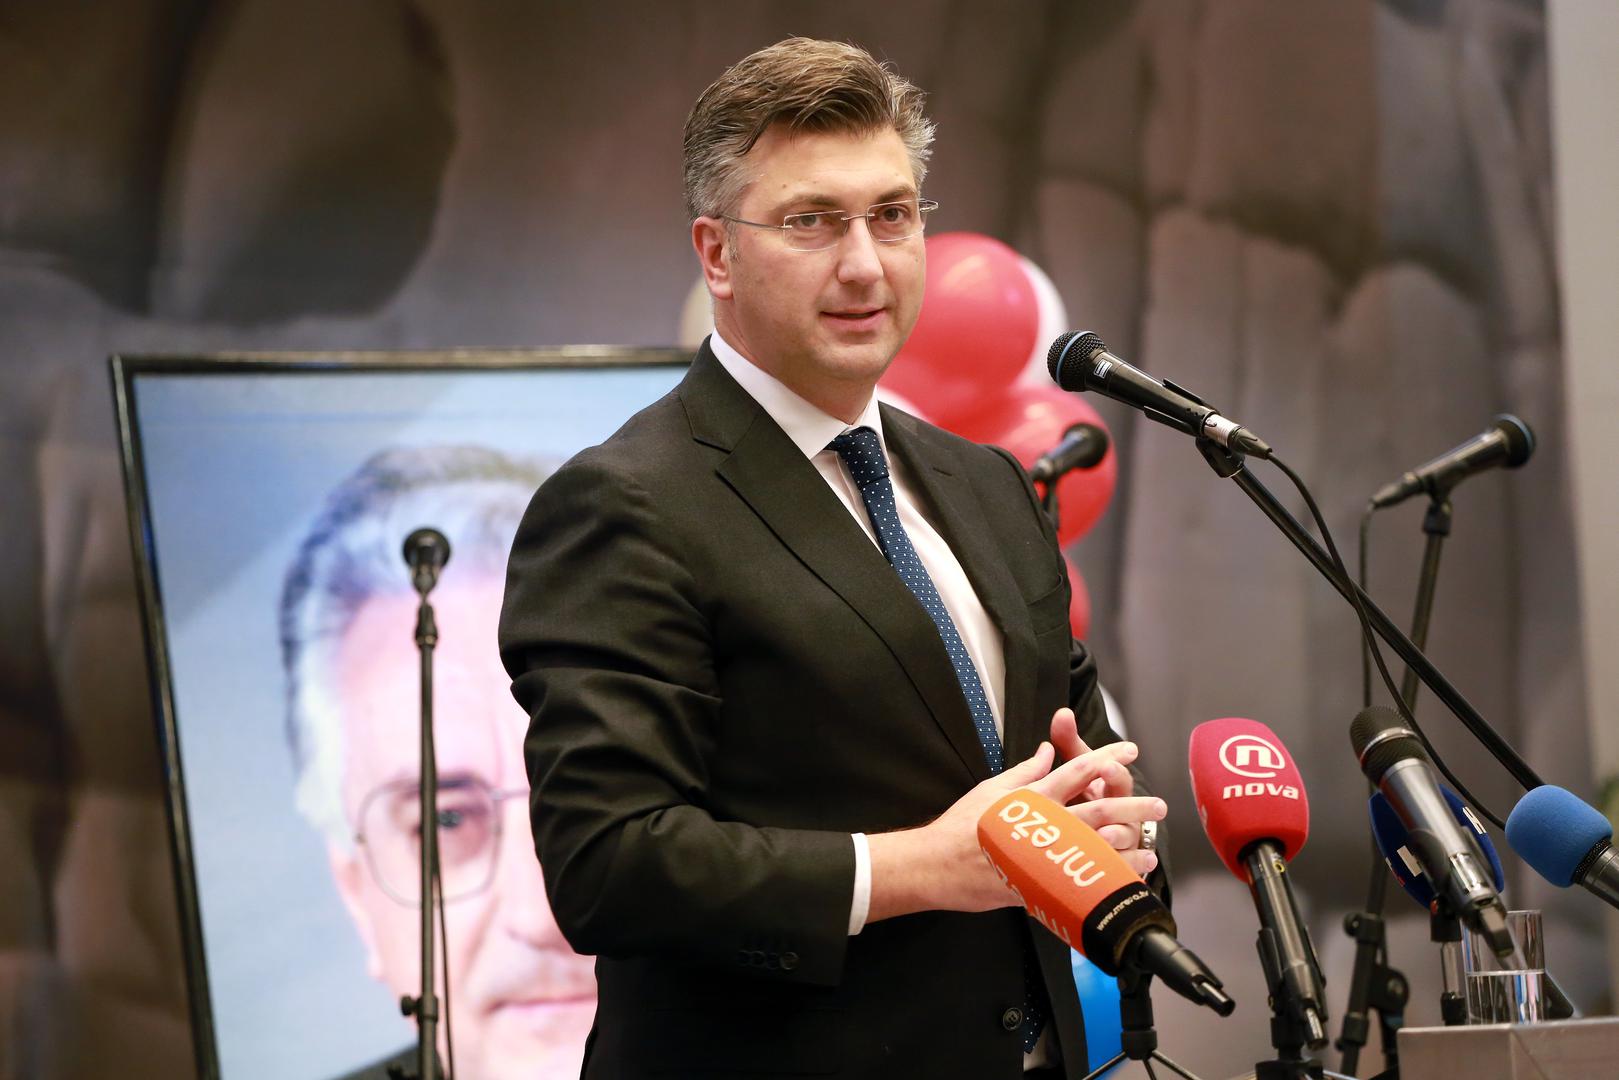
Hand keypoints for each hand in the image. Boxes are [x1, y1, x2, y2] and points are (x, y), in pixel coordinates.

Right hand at [866, 739, 1140, 921]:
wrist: (936, 866)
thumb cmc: (960, 825)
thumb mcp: (991, 788)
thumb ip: (1024, 771)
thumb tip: (1046, 752)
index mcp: (1032, 795)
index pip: (1076, 770)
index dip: (1107, 758)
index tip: (1130, 751)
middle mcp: (1042, 823)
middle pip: (1098, 809)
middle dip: (1132, 804)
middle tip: (1158, 804)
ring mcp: (1044, 855)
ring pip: (1097, 846)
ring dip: (1129, 843)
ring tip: (1149, 840)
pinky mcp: (1042, 883)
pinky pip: (1084, 878)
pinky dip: (1108, 876)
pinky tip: (1125, 874)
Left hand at [1048, 706, 1164, 878]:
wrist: (1089, 839)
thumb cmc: (1083, 797)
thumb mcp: (1075, 769)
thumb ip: (1069, 742)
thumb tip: (1062, 712)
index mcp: (1108, 786)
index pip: (1115, 773)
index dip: (1112, 769)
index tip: (1105, 764)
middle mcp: (1120, 810)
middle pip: (1125, 803)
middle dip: (1123, 801)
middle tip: (1115, 807)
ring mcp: (1123, 837)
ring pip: (1126, 835)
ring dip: (1118, 833)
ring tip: (1105, 834)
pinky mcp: (1121, 863)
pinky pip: (1124, 865)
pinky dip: (1124, 865)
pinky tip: (1125, 865)